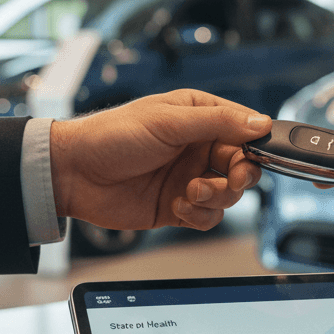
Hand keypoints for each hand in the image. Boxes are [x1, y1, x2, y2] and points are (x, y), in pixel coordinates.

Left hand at [49, 89, 270, 232]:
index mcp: (198, 116)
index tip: (254, 156)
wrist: (74, 175)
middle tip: (229, 181)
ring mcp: (189, 178)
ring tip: (189, 193)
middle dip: (238, 177)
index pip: (244, 129)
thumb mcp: (168, 122)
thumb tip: (260, 122)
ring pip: (228, 195)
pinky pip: (208, 216)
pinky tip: (177, 206)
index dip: (254, 145)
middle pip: (242, 166)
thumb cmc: (111, 136)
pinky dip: (198, 215)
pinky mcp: (179, 206)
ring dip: (215, 197)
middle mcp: (197, 147)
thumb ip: (218, 122)